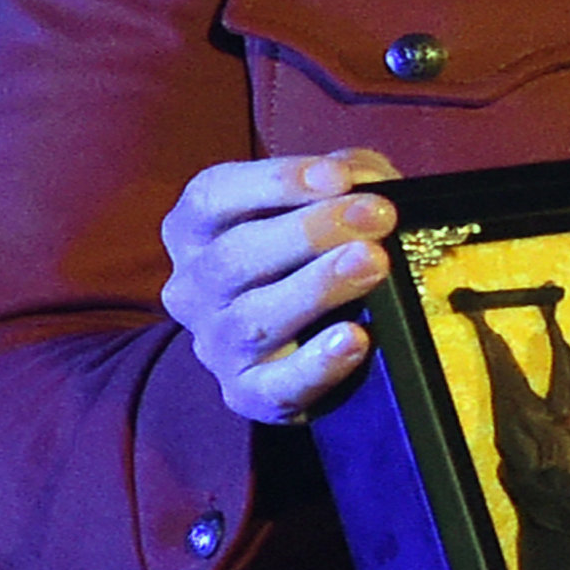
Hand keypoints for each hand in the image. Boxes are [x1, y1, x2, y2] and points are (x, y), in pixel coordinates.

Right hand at [159, 148, 402, 424]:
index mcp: (196, 228)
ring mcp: (215, 344)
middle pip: (235, 256)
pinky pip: (276, 385)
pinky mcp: (247, 393)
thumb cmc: (314, 248)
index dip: (276, 182)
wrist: (310, 332)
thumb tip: (368, 180)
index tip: (338, 176)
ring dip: (318, 287)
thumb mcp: (324, 198)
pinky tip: (355, 339)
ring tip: (373, 262)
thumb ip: (344, 175)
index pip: (214, 197)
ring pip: (253, 318)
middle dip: (311, 231)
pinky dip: (317, 364)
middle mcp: (193, 287)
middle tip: (376, 215)